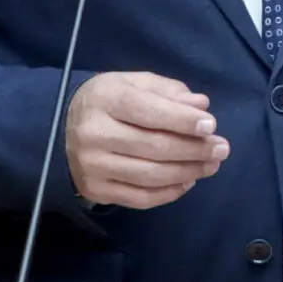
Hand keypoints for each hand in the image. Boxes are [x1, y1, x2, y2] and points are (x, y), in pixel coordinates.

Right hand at [66, 71, 228, 208]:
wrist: (61, 130)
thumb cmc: (108, 101)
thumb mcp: (134, 83)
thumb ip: (168, 92)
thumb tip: (200, 107)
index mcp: (106, 99)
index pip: (149, 111)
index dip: (182, 120)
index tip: (211, 125)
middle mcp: (95, 134)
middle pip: (154, 147)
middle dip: (194, 150)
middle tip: (221, 149)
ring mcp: (94, 166)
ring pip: (150, 176)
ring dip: (188, 172)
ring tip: (211, 166)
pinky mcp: (96, 190)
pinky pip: (140, 198)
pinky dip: (170, 192)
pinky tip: (188, 181)